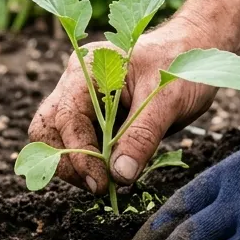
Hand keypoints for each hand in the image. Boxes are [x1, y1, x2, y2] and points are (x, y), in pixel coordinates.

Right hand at [28, 21, 216, 192]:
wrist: (193, 54)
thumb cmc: (181, 68)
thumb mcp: (167, 101)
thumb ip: (142, 136)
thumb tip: (120, 175)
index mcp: (88, 69)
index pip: (67, 118)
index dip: (80, 154)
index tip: (101, 183)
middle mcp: (75, 83)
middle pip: (47, 130)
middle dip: (67, 162)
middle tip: (100, 185)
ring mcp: (79, 100)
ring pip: (55, 140)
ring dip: (76, 165)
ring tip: (109, 179)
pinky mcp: (90, 116)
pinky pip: (75, 143)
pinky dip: (88, 162)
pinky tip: (112, 170)